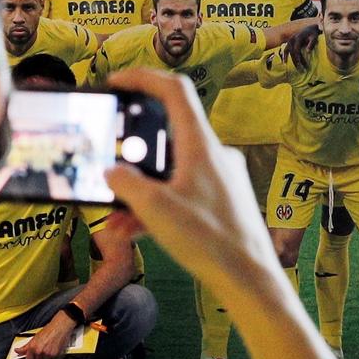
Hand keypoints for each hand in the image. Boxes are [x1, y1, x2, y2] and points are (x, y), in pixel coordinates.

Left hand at [18, 313, 79, 358]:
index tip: (33, 358)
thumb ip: (25, 347)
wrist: (60, 327)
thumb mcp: (34, 338)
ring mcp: (48, 354)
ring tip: (49, 351)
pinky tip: (54, 351)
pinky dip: (54, 358)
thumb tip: (17, 351)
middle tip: (42, 353)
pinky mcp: (56, 356)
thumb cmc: (48, 331)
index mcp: (33, 348)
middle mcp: (40, 352)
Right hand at [103, 68, 285, 302]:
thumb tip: (112, 172)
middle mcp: (214, 155)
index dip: (142, 78)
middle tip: (108, 168)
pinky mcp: (222, 202)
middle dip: (131, 158)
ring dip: (140, 194)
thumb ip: (126, 185)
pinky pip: (182, 195)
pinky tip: (135, 234)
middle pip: (166, 137)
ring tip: (116, 223)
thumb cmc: (211, 241)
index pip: (173, 90)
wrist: (250, 280)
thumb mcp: (155, 209)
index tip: (116, 81)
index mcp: (201, 145)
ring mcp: (220, 179)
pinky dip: (158, 209)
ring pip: (171, 174)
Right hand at [282, 21, 321, 65]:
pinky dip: (285, 55)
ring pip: (287, 50)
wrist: (310, 28)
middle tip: (299, 70)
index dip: (298, 58)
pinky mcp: (290, 42)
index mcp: (298, 38)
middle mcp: (292, 39)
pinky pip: (286, 49)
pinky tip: (284, 61)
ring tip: (286, 64)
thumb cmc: (313, 34)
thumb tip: (308, 51)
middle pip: (291, 51)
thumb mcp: (314, 37)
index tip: (301, 65)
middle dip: (295, 61)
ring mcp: (290, 40)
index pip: (296, 50)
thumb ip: (311, 43)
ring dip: (286, 57)